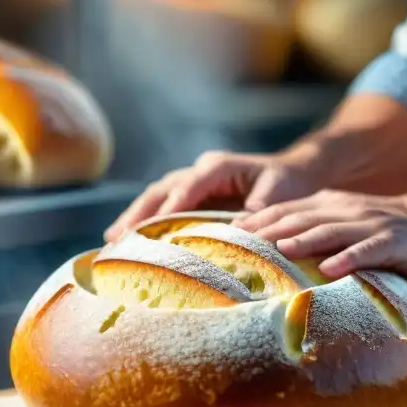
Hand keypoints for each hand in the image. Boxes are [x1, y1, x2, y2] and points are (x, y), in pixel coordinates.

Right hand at [105, 149, 323, 241]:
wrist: (293, 175)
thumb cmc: (287, 184)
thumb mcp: (279, 193)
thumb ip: (259, 209)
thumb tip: (241, 228)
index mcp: (219, 166)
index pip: (189, 184)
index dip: (171, 204)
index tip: (154, 225)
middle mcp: (200, 171)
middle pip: (162, 189)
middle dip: (139, 212)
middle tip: (117, 235)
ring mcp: (192, 182)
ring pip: (157, 197)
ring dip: (135, 217)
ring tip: (113, 239)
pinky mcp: (191, 197)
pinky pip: (163, 207)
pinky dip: (146, 222)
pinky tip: (129, 240)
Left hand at [235, 190, 406, 281]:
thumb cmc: (388, 235)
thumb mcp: (348, 226)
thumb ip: (318, 234)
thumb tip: (277, 255)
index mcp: (331, 205)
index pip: (287, 210)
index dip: (259, 219)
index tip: (229, 232)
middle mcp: (346, 210)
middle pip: (301, 217)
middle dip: (270, 229)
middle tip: (241, 244)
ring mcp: (370, 224)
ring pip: (330, 229)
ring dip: (304, 240)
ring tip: (280, 251)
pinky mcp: (393, 241)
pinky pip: (368, 250)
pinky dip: (348, 258)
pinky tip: (331, 269)